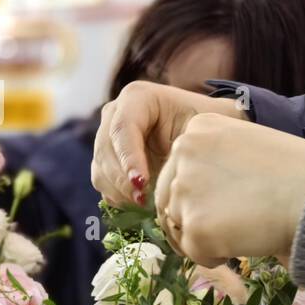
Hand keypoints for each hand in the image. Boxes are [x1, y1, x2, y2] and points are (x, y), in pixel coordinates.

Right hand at [91, 80, 247, 206]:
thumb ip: (190, 137)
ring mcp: (108, 137)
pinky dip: (118, 196)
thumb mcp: (202, 126)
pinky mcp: (107, 160)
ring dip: (119, 190)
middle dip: (122, 179)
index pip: (123, 127)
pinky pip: (102, 181)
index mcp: (138, 98)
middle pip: (106, 149)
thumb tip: (182, 163)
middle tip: (143, 201)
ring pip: (100, 167)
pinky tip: (139, 205)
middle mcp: (116, 114)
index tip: (142, 183)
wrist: (200, 136)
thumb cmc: (204, 127)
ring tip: (144, 206)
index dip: (129, 157)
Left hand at [153, 113, 304, 266]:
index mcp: (197, 127)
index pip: (177, 171)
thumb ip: (217, 163)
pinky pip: (193, 252)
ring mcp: (185, 189)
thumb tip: (199, 195)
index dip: (201, 194)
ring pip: (178, 228)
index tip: (231, 201)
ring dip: (205, 237)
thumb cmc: (300, 173)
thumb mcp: (250, 146)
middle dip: (195, 219)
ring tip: (245, 229)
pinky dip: (216, 256)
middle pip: (169, 200)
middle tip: (234, 225)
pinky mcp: (194, 226)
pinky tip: (245, 241)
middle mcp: (182, 152)